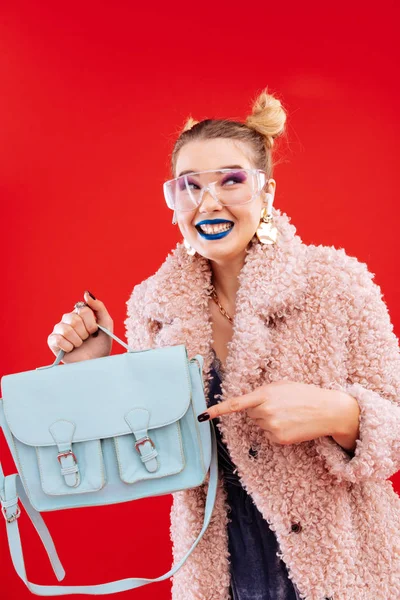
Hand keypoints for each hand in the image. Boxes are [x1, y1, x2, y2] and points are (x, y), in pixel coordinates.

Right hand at [47, 291, 113, 362]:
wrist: (96, 363)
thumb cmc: (101, 344)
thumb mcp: (106, 324)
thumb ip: (98, 306)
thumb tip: (86, 294)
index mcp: (80, 312)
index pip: (83, 310)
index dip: (91, 324)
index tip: (94, 331)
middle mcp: (67, 318)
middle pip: (74, 320)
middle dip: (84, 334)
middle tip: (86, 339)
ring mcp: (59, 329)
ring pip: (67, 330)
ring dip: (77, 341)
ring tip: (79, 345)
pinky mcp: (52, 340)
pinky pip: (58, 339)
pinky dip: (68, 347)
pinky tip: (71, 349)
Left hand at [198, 381, 340, 444]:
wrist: (327, 410)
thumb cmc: (304, 394)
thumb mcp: (281, 386)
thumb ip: (262, 393)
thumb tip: (247, 406)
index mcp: (264, 394)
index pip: (235, 404)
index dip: (217, 410)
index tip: (202, 415)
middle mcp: (265, 412)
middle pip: (249, 414)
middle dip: (259, 410)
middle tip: (280, 405)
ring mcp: (272, 427)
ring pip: (259, 425)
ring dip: (268, 420)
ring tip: (288, 414)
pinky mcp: (278, 439)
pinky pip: (268, 435)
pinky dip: (276, 431)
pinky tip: (290, 425)